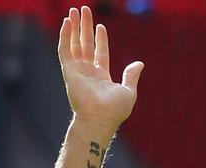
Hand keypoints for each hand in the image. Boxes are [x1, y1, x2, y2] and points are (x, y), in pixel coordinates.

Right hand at [58, 6, 143, 131]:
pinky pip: (65, 50)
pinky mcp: (69, 71)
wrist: (100, 118)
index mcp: (101, 77)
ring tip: (73, 11)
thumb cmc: (115, 110)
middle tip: (83, 10)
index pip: (99, 53)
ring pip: (74, 44)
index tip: (101, 26)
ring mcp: (77, 71)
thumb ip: (131, 76)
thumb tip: (140, 63)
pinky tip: (67, 23)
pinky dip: (65, 36)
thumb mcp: (128, 91)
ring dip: (73, 27)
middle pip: (85, 45)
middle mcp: (87, 73)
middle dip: (84, 28)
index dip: (100, 39)